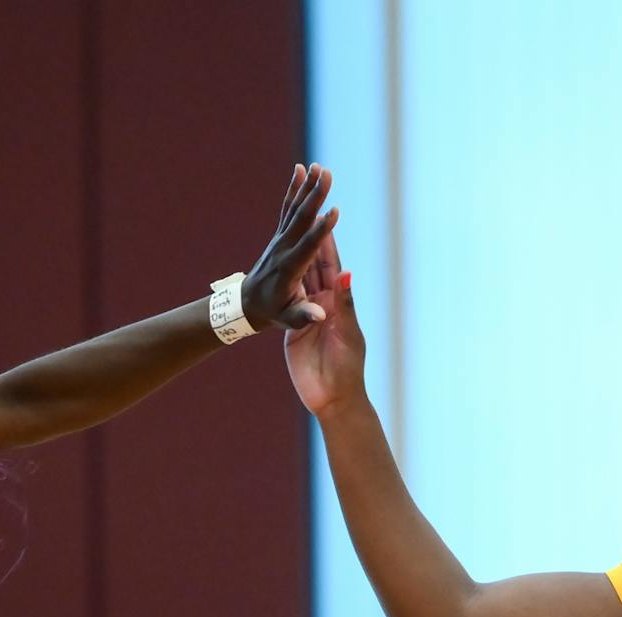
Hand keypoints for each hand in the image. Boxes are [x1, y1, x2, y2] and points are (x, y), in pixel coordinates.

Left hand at [244, 163, 340, 331]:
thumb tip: (320, 317)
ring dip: (306, 187)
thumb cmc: (272, 312)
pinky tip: (300, 170)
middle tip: (326, 173)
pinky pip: (288, 208)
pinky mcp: (280, 234)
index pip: (307, 246)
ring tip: (317, 166)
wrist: (247, 303)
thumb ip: (303, 316)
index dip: (321, 229)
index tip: (333, 210)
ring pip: (295, 209)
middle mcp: (284, 249)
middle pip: (301, 219)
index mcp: (290, 269)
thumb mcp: (288, 319)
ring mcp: (280, 239)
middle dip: (315, 196)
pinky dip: (294, 189)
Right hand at [284, 229, 366, 416]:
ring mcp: (307, 315)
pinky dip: (283, 283)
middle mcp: (323, 304)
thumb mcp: (346, 334)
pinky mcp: (293, 329)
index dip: (327, 242)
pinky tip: (275, 266)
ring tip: (287, 232)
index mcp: (339, 303)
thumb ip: (343, 304)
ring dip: (295, 257)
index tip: (322, 214)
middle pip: (314, 267)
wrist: (331, 398)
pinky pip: (287, 302)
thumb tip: (345, 273)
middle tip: (304, 214)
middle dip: (311, 241)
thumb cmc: (346, 369)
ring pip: (299, 280)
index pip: (332, 267)